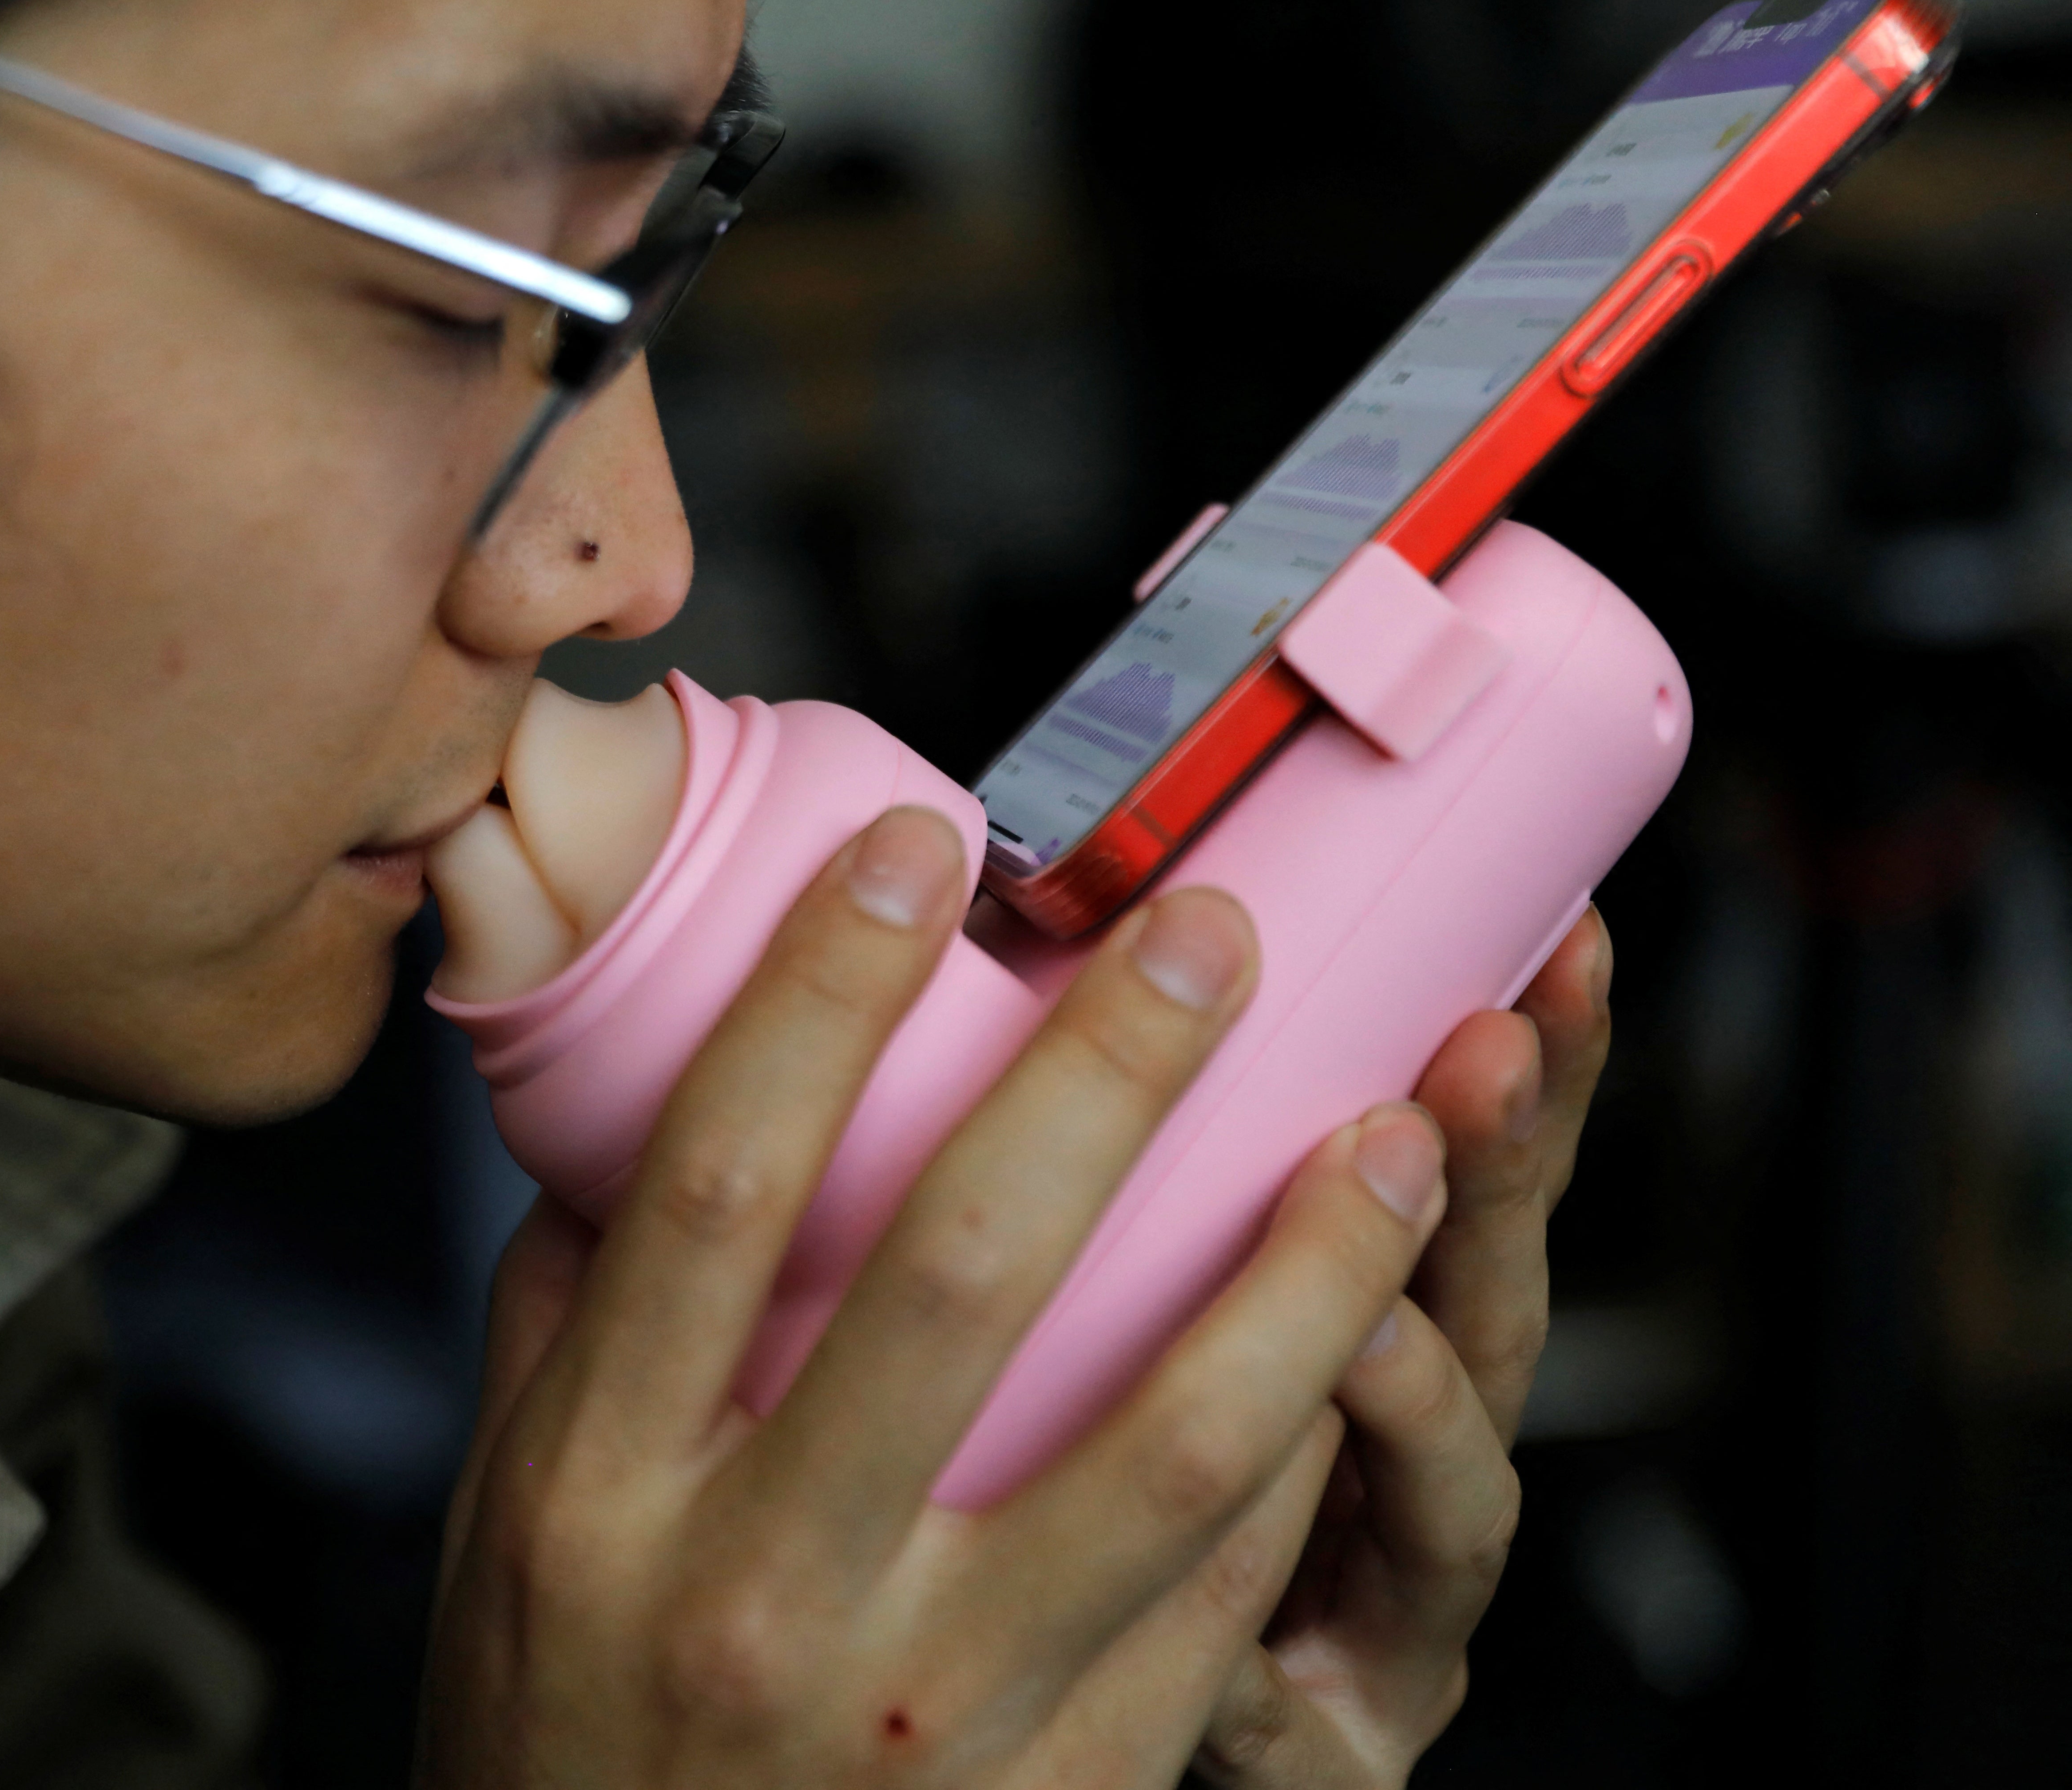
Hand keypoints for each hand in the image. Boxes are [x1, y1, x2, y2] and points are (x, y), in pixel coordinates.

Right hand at [417, 808, 1451, 1788]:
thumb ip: (564, 1335)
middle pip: (961, 1272)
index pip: (715, 1185)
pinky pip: (1213, 1597)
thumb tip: (619, 1137)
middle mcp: (759, 1585)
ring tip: (1393, 1124)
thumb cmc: (557, 1750)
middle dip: (1108, 1075)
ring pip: (1162, 1444)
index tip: (917, 853)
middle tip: (1208, 932)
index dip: (822, 997)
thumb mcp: (502, 1538)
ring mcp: (921, 1703)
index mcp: (599, 1491)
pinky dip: (1305, 1453)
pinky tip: (1366, 1338)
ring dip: (1301, 1265)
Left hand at [1181, 910, 1613, 1785]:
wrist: (1095, 1733)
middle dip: (1496, 1185)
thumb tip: (1099, 1014)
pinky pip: (1300, 1720)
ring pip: (1450, 1511)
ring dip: (1417, 1404)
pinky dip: (1263, 1680)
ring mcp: (1389, 1628)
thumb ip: (1153, 1224)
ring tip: (1371, 1330)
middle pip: (1489, 1320)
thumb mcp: (1142, 1343)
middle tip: (1484, 1056)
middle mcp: (1409, 1486)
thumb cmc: (1115, 1523)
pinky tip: (1229, 1651)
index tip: (1554, 942)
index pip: (1465, 1196)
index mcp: (1379, 1369)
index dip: (1528, 1083)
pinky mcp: (1333, 1760)